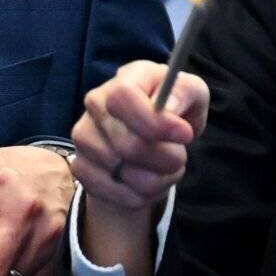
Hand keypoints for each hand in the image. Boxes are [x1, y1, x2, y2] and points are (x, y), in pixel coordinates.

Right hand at [70, 61, 208, 275]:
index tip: (185, 137)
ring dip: (149, 180)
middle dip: (161, 159)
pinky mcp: (80, 166)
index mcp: (128, 78)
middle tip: (180, 161)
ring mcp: (84, 135)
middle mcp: (97, 102)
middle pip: (123, 141)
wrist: (156, 140)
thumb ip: (186, 97)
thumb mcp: (194, 97)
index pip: (127, 97)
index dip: (156, 122)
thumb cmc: (178, 112)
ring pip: (114, 169)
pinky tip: (147, 190)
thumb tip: (169, 113)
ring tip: (167, 174)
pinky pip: (103, 190)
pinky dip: (131, 197)